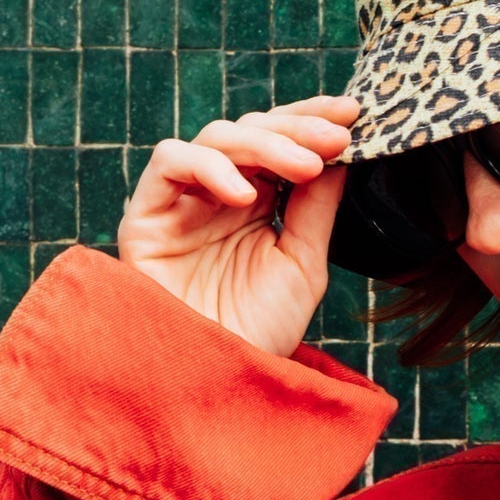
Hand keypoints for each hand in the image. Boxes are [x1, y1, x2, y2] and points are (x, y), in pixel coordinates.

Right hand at [115, 96, 358, 360]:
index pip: (281, 140)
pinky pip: (169, 162)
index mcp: (255, 203)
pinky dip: (208, 168)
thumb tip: (341, 150)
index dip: (312, 119)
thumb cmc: (258, 335)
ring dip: (264, 144)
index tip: (354, 113)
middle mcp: (216, 195)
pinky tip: (244, 198)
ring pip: (215, 137)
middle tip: (336, 139)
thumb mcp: (302, 266)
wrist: (215, 386)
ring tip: (304, 168)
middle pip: (252, 130)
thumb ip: (316, 207)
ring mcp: (181, 202)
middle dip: (297, 128)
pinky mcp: (145, 215)